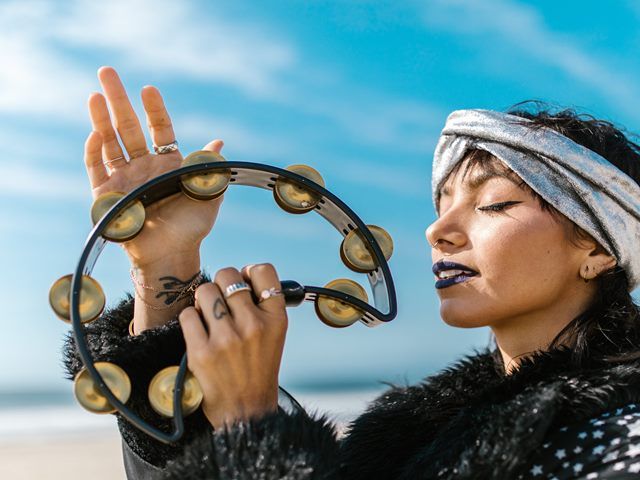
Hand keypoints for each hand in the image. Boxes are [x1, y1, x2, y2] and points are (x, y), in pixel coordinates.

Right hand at [83, 66, 223, 266]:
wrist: (172, 254)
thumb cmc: (193, 226)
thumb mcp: (207, 194)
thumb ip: (210, 168)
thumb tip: (219, 142)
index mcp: (168, 162)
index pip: (160, 128)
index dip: (155, 109)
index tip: (149, 89)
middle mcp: (144, 165)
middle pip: (128, 127)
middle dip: (118, 99)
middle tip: (107, 71)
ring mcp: (124, 177)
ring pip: (109, 142)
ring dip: (101, 118)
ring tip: (95, 93)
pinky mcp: (107, 194)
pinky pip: (97, 169)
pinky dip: (94, 151)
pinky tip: (95, 132)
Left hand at [178, 264, 287, 429]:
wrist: (246, 409)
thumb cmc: (259, 367)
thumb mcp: (275, 335)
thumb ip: (263, 305)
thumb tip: (240, 275)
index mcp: (276, 319)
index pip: (263, 271)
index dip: (249, 272)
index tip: (245, 283)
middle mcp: (253, 325)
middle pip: (227, 275)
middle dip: (221, 283)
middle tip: (221, 299)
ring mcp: (227, 339)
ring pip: (205, 291)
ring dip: (203, 300)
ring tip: (209, 315)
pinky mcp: (201, 352)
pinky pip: (188, 314)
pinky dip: (190, 319)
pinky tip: (199, 331)